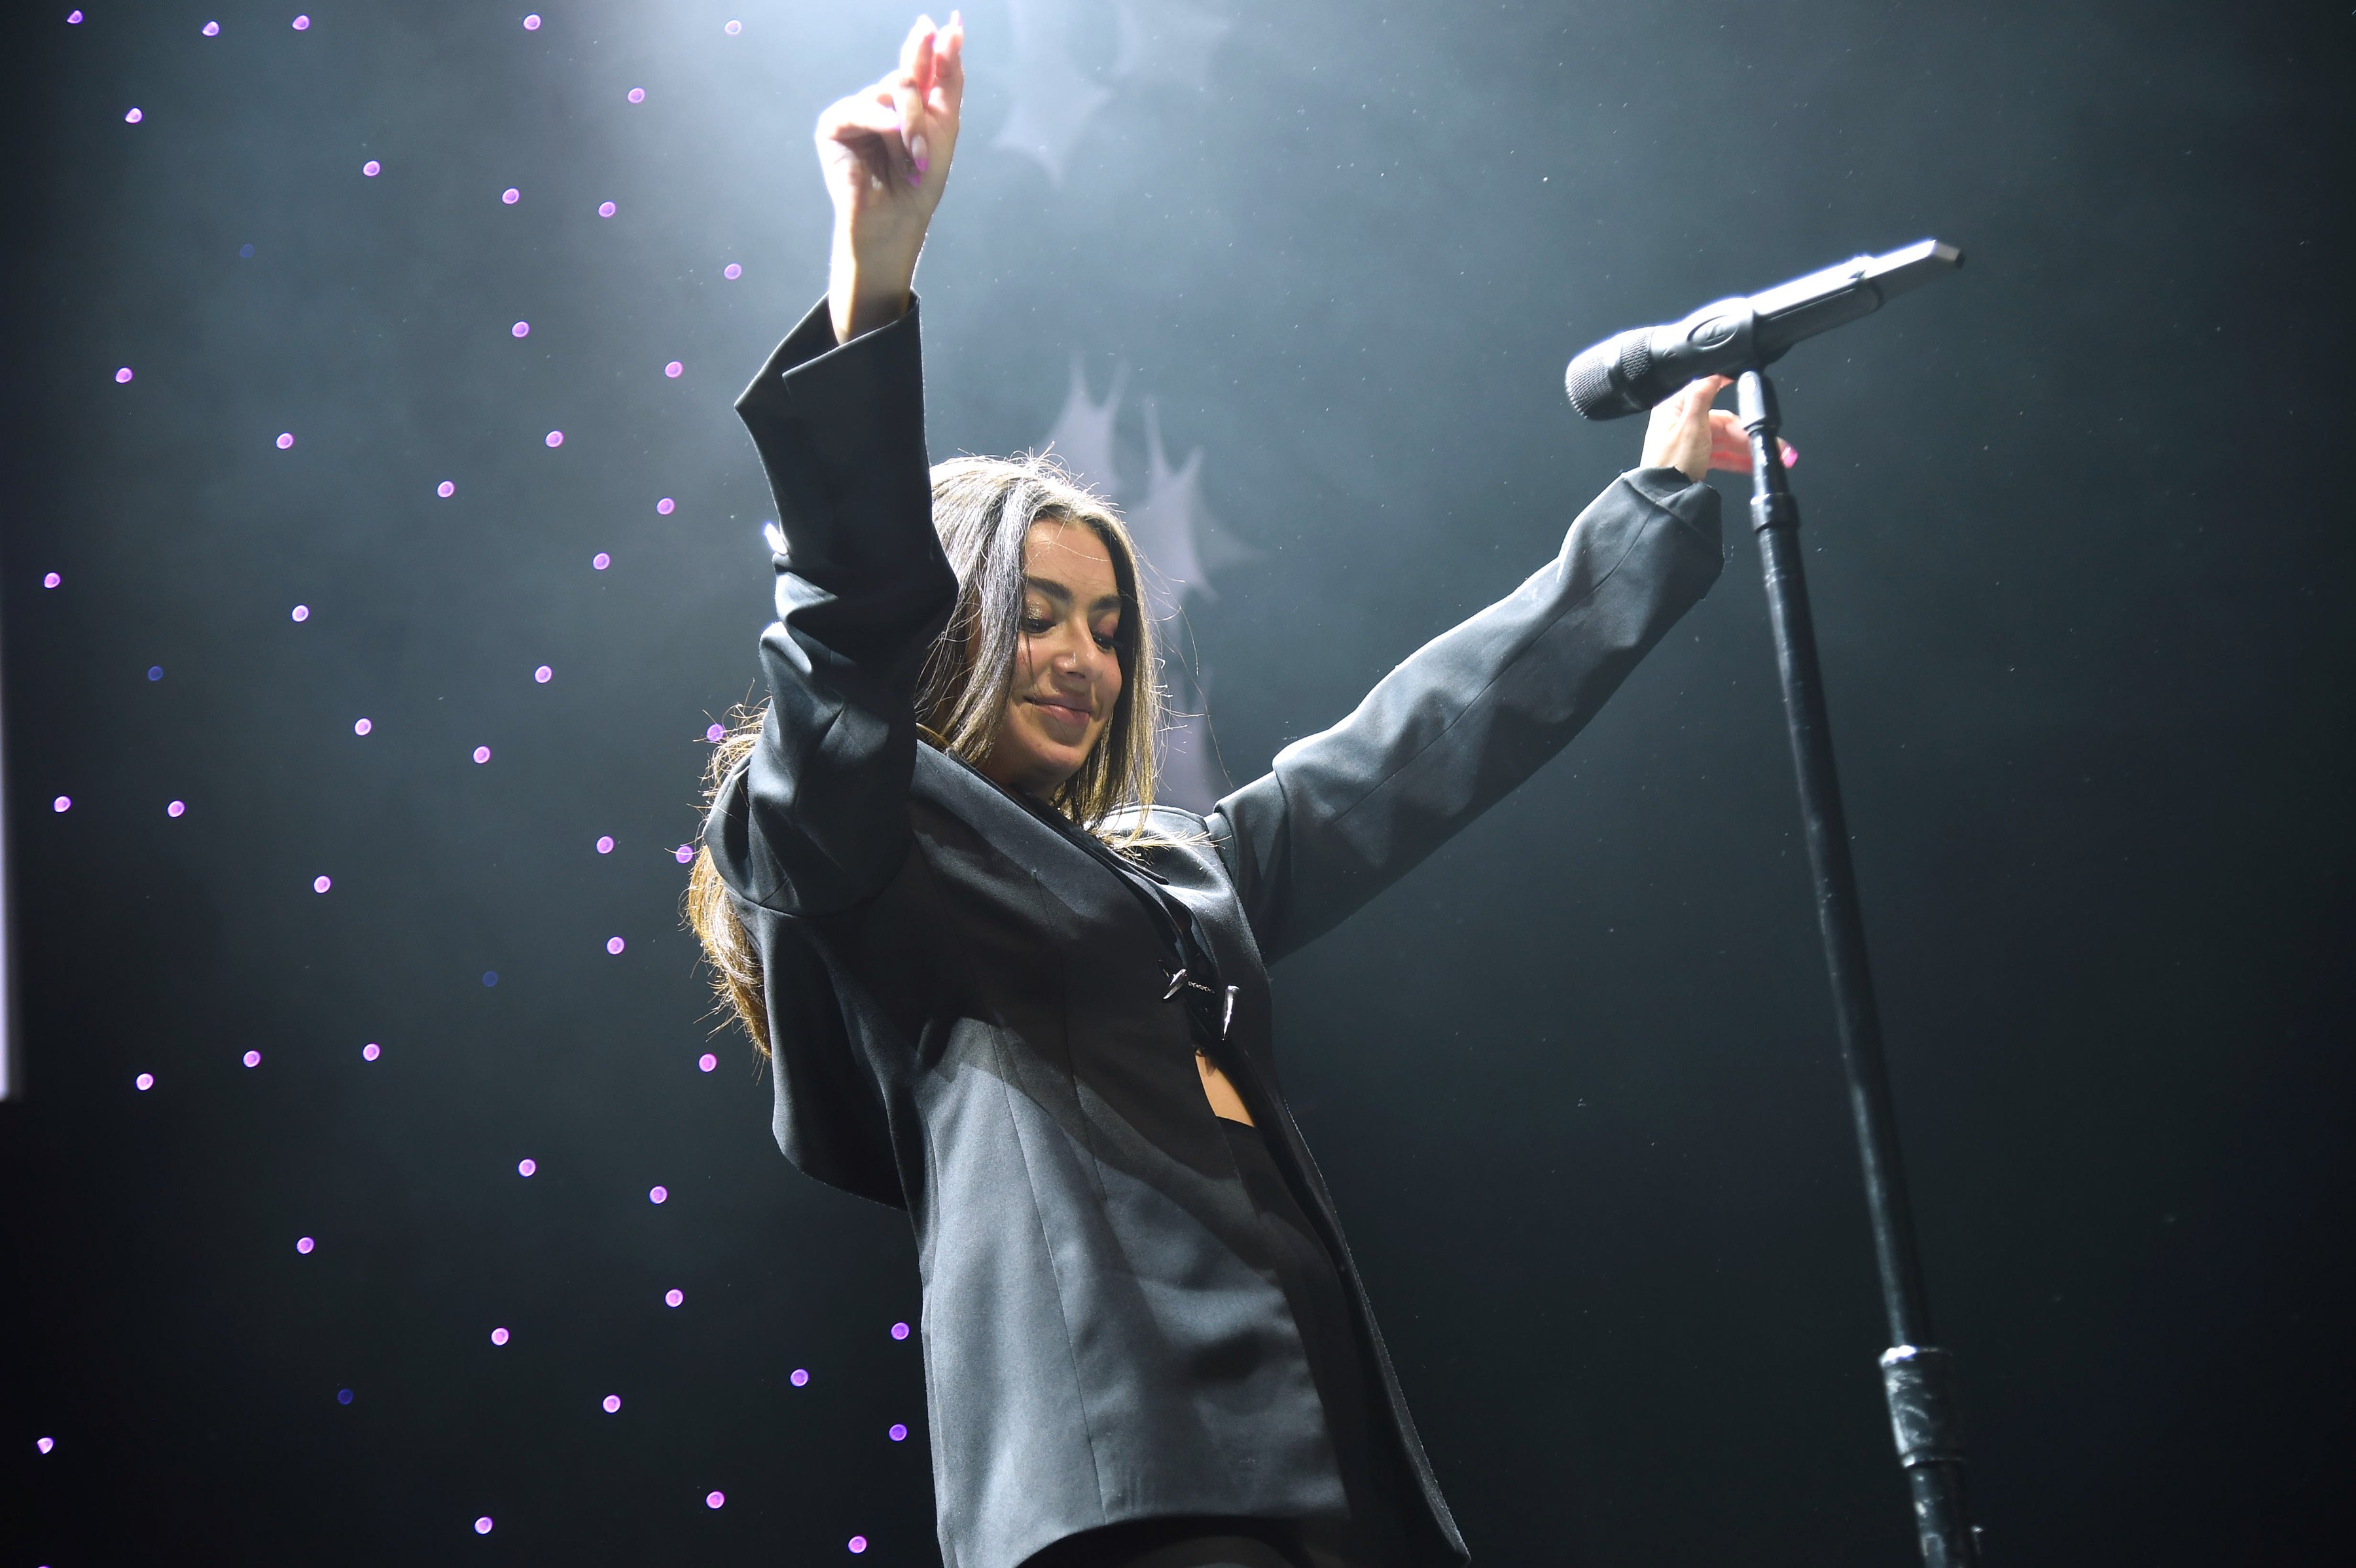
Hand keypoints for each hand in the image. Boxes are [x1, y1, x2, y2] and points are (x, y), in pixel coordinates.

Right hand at [817, 12, 965, 341]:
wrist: (897, 221)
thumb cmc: (921, 183)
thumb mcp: (944, 125)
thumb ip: (947, 76)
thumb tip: (950, 25)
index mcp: (907, 104)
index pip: (920, 64)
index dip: (934, 45)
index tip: (954, 23)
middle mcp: (881, 103)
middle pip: (906, 76)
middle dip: (922, 113)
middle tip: (923, 152)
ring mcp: (857, 112)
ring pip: (889, 91)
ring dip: (909, 127)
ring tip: (911, 162)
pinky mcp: (834, 125)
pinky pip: (861, 107)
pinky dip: (880, 123)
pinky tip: (890, 139)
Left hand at [1639, 374, 1796, 482]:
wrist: (1664, 499)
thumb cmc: (1673, 461)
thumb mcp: (1690, 425)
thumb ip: (1701, 397)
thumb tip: (1711, 373)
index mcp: (1675, 409)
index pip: (1706, 392)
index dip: (1727, 387)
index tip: (1746, 383)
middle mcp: (1681, 423)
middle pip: (1721, 421)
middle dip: (1747, 434)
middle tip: (1771, 443)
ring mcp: (1688, 442)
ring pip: (1724, 440)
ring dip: (1746, 448)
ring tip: (1769, 457)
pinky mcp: (1694, 460)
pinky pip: (1720, 455)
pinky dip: (1736, 460)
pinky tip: (1754, 465)